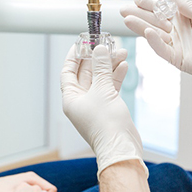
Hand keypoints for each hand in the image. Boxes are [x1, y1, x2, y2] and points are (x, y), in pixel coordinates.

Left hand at [61, 45, 146, 176]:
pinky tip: (123, 65)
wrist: (122, 148)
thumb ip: (101, 67)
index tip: (81, 42)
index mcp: (71, 98)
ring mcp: (95, 105)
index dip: (74, 56)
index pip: (68, 71)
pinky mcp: (108, 108)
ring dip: (109, 65)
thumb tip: (99, 49)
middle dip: (97, 58)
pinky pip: (110, 87)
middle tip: (106, 44)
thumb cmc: (106, 124)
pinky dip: (116, 76)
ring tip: (120, 52)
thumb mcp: (102, 90)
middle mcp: (80, 101)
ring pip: (100, 79)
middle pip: (86, 73)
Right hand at [120, 0, 191, 101]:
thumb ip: (186, 5)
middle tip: (122, 9)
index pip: (161, 10)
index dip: (149, 4)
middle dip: (138, 15)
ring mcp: (176, 45)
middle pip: (153, 21)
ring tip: (127, 19)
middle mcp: (176, 32)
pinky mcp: (178, 59)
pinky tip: (149, 32)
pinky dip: (155, 41)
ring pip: (154, 34)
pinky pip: (163, 49)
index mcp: (182, 19)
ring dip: (141, 27)